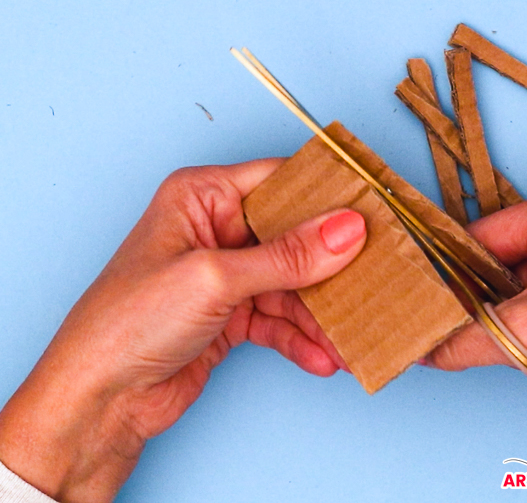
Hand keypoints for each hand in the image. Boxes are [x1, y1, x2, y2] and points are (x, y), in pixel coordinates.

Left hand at [0, 161, 365, 501]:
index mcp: (202, 196)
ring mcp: (226, 272)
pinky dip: (300, 337)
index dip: (326, 193)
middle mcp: (216, 228)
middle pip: (292, 234)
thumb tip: (345, 229)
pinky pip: (279, 318)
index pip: (279, 180)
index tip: (371, 207)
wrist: (98, 401)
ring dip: (320, 312)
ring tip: (351, 335)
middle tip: (374, 274)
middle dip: (330, 261)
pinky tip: (323, 357)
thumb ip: (287, 256)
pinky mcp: (231, 313)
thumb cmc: (128, 321)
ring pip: (291, 281)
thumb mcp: (215, 278)